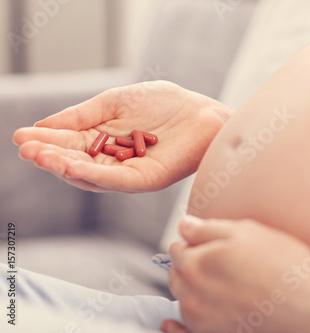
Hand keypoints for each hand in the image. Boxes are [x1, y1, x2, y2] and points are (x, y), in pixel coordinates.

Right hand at [13, 81, 232, 192]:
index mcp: (104, 140)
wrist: (201, 112)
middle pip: (75, 162)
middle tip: (25, 149)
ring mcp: (128, 172)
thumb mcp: (114, 102)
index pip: (70, 143)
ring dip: (64, 166)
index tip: (21, 136)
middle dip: (50, 156)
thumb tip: (43, 125)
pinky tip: (71, 166)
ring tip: (40, 156)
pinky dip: (92, 174)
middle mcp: (113, 160)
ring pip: (91, 174)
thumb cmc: (163, 104)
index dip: (47, 140)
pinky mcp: (145, 180)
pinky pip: (115, 180)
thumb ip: (82, 115)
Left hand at [166, 216, 309, 332]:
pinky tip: (169, 324)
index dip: (191, 242)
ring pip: (182, 300)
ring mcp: (200, 322)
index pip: (177, 248)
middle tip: (211, 262)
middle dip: (188, 264)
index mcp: (195, 264)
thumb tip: (183, 225)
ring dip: (189, 290)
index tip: (204, 242)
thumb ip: (208, 229)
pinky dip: (174, 328)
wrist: (309, 308)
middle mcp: (191, 295)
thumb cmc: (282, 267)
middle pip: (176, 274)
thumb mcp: (246, 233)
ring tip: (215, 285)